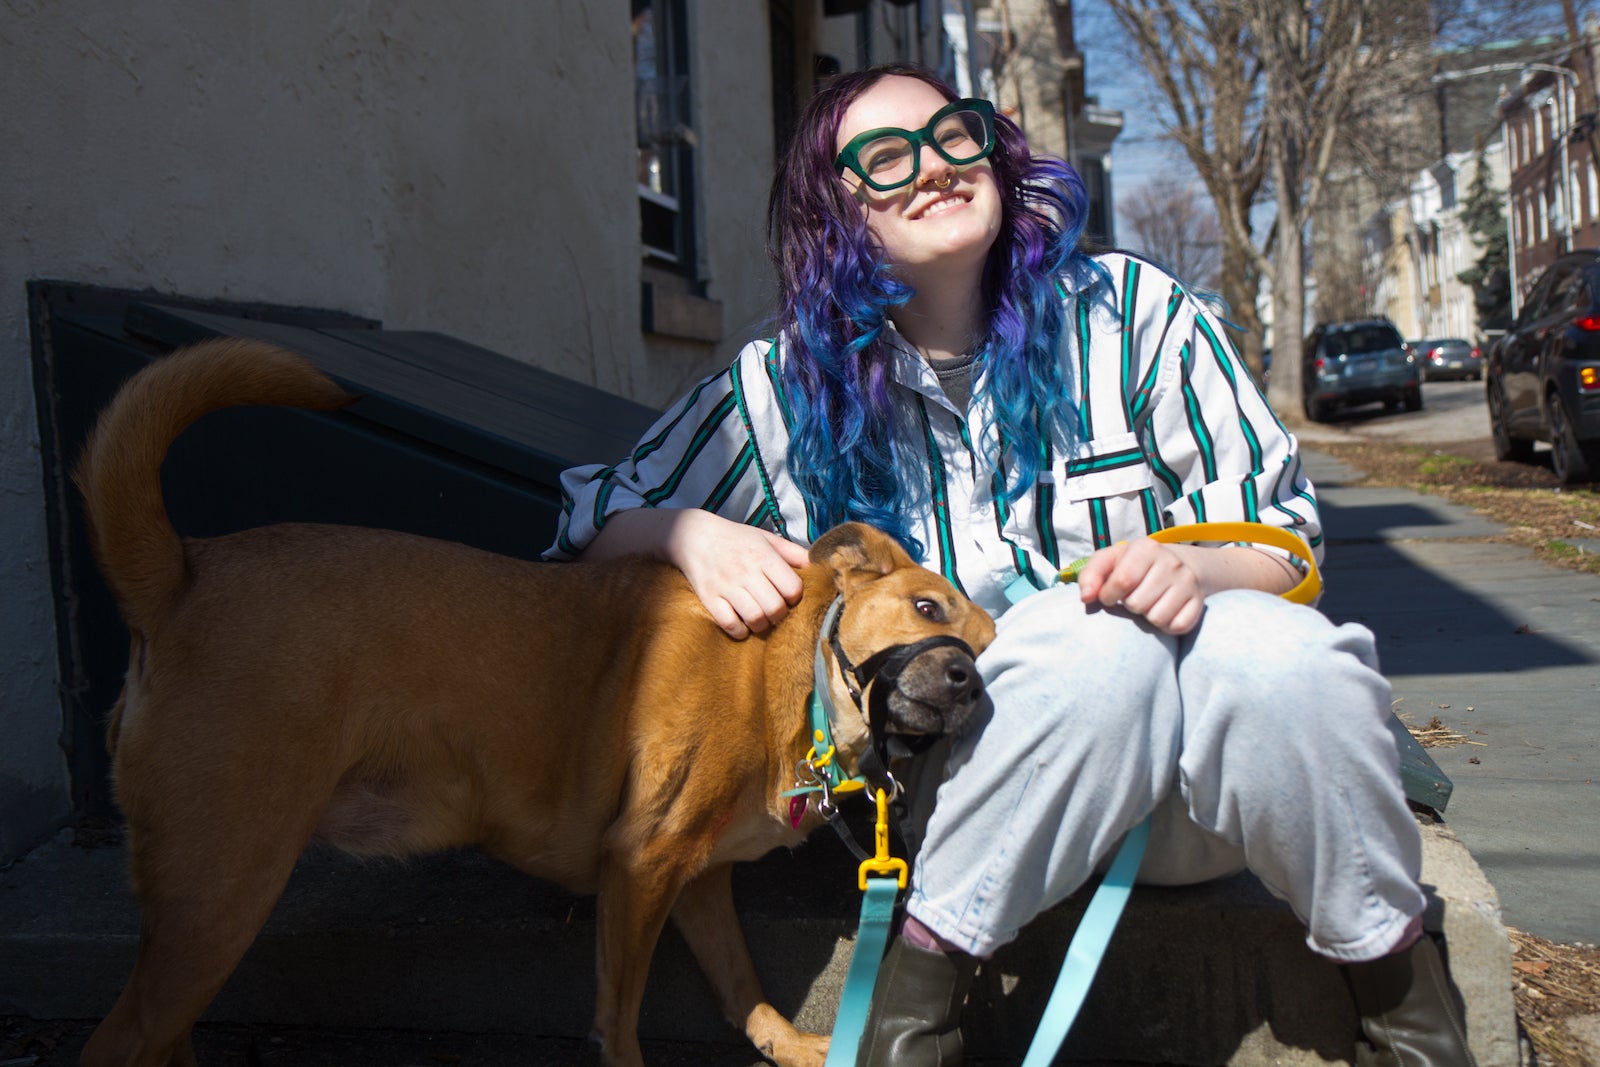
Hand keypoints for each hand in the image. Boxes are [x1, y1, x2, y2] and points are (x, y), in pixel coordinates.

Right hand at [663, 511, 808, 638]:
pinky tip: (743, 624)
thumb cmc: (736, 539)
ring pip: (755, 618)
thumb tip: (818, 565)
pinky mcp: (709, 598)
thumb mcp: (766, 538)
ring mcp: (726, 586)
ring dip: (762, 625)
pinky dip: (740, 630)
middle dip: (780, 615)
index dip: (796, 598)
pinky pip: (729, 624)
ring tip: (761, 619)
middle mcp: (746, 571)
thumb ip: (793, 552)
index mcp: (763, 556)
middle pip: (776, 608)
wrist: (693, 535)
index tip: (789, 596)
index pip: (792, 588)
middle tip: (776, 612)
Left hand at [1074, 539, 1205, 634]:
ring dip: (1147, 616)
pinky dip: (1166, 626)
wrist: (1176, 564)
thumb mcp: (1108, 561)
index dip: (1108, 595)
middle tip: (1134, 596)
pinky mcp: (1199, 602)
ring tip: (1149, 602)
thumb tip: (1086, 598)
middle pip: (1137, 604)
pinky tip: (1164, 612)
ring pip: (1156, 618)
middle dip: (1129, 605)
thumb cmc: (1132, 565)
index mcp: (1146, 548)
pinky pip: (1177, 627)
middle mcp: (1171, 563)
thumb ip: (1090, 575)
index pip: (1122, 581)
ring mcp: (1188, 582)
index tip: (1108, 596)